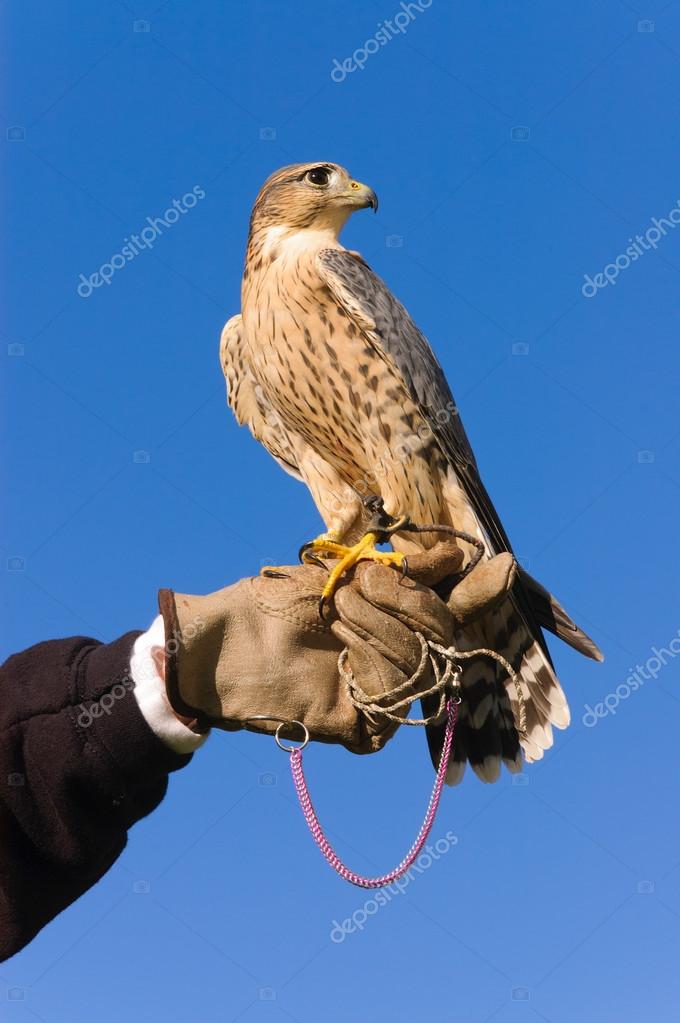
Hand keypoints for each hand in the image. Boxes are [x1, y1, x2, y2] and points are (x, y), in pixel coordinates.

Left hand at [157, 542, 515, 753]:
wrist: (226, 641)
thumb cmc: (277, 601)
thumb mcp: (345, 574)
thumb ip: (404, 570)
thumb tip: (459, 553)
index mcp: (393, 618)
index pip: (450, 609)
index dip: (477, 591)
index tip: (504, 565)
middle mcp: (396, 657)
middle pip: (445, 634)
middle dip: (408, 601)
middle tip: (360, 583)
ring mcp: (383, 692)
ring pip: (424, 664)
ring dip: (382, 628)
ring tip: (339, 611)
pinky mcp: (366, 727)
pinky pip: (398, 699)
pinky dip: (375, 667)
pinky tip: (344, 653)